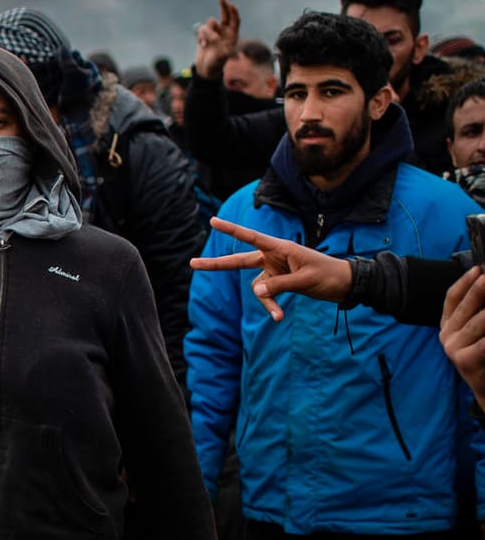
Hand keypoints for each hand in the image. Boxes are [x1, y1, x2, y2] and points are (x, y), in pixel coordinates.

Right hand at [188, 216, 350, 320]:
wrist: (346, 285)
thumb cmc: (329, 275)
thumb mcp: (304, 280)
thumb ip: (278, 285)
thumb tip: (254, 290)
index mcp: (280, 248)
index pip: (251, 237)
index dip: (231, 230)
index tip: (213, 222)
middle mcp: (274, 257)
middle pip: (239, 261)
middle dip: (217, 265)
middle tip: (192, 263)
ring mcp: (275, 270)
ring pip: (257, 287)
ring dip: (266, 302)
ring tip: (278, 316)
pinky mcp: (279, 282)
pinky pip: (267, 295)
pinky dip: (271, 306)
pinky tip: (279, 317)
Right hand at [193, 0, 240, 79]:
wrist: (205, 70)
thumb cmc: (216, 65)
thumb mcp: (221, 57)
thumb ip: (219, 46)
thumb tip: (215, 37)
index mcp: (232, 36)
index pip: (235, 21)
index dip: (233, 12)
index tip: (231, 5)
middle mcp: (224, 32)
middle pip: (225, 15)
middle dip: (223, 7)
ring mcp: (214, 33)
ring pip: (210, 23)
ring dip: (206, 32)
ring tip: (206, 43)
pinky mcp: (205, 35)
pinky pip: (201, 30)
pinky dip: (200, 37)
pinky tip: (201, 45)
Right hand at [441, 267, 484, 409]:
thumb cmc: (483, 357)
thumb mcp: (475, 333)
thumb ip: (475, 314)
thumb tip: (482, 283)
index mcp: (448, 325)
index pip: (452, 299)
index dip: (464, 283)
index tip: (479, 269)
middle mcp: (447, 335)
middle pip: (465, 306)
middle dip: (480, 290)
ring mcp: (454, 348)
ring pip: (478, 321)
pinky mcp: (465, 360)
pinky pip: (483, 342)